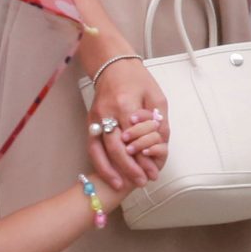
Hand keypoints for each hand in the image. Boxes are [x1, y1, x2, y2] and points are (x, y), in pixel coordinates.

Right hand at [86, 53, 167, 189]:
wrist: (112, 66)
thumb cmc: (137, 80)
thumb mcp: (156, 95)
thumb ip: (159, 120)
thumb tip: (161, 143)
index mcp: (126, 104)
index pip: (136, 137)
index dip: (144, 157)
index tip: (154, 171)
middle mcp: (108, 113)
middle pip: (117, 147)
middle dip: (130, 168)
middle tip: (142, 181)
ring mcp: (96, 118)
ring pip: (101, 150)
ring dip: (113, 170)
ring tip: (124, 185)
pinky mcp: (90, 122)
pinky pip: (92, 147)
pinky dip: (99, 163)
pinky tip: (109, 175)